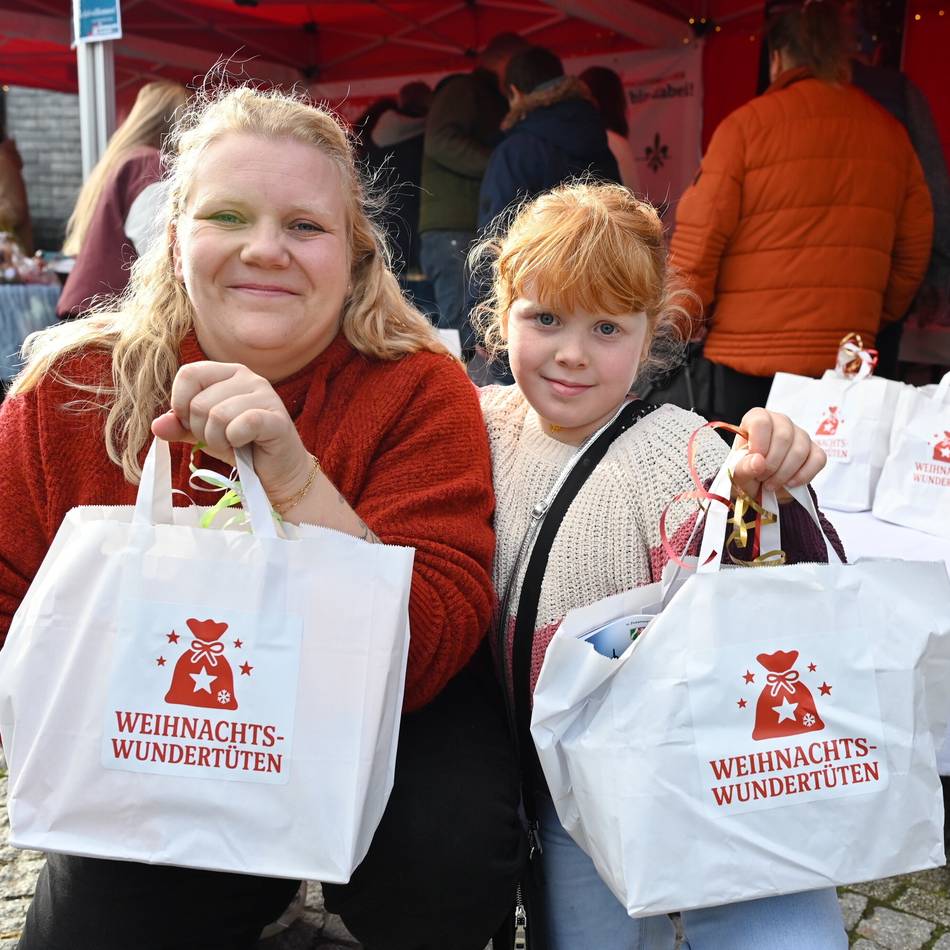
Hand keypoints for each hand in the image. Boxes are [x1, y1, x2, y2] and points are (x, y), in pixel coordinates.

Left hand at [150, 361, 311, 500]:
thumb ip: (180, 427)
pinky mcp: (277, 418)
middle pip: (200, 402)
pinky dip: (235, 441)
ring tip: (233, 445)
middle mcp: (249, 377)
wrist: (277, 473)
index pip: (189, 373)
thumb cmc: (242, 448)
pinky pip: (242, 424)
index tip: (190, 424)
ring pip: (218, 415)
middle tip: (220, 441)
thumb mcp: (204, 434)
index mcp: (229, 373)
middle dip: (201, 431)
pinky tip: (245, 445)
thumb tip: (157, 425)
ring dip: (218, 440)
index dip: (180, 404)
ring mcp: (266, 395)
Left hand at [731, 408, 825, 501]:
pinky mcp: (815, 450)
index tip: (755, 463)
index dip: (759, 445)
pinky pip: (818, 459)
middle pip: (784, 437)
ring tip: (771, 484)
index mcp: (757, 419)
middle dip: (772, 464)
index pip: (761, 422)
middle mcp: (781, 422)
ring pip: (800, 450)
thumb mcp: (737, 473)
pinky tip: (789, 483)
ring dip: (785, 473)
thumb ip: (743, 467)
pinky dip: (803, 476)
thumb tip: (758, 462)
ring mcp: (800, 435)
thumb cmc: (747, 472)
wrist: (761, 486)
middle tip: (761, 479)